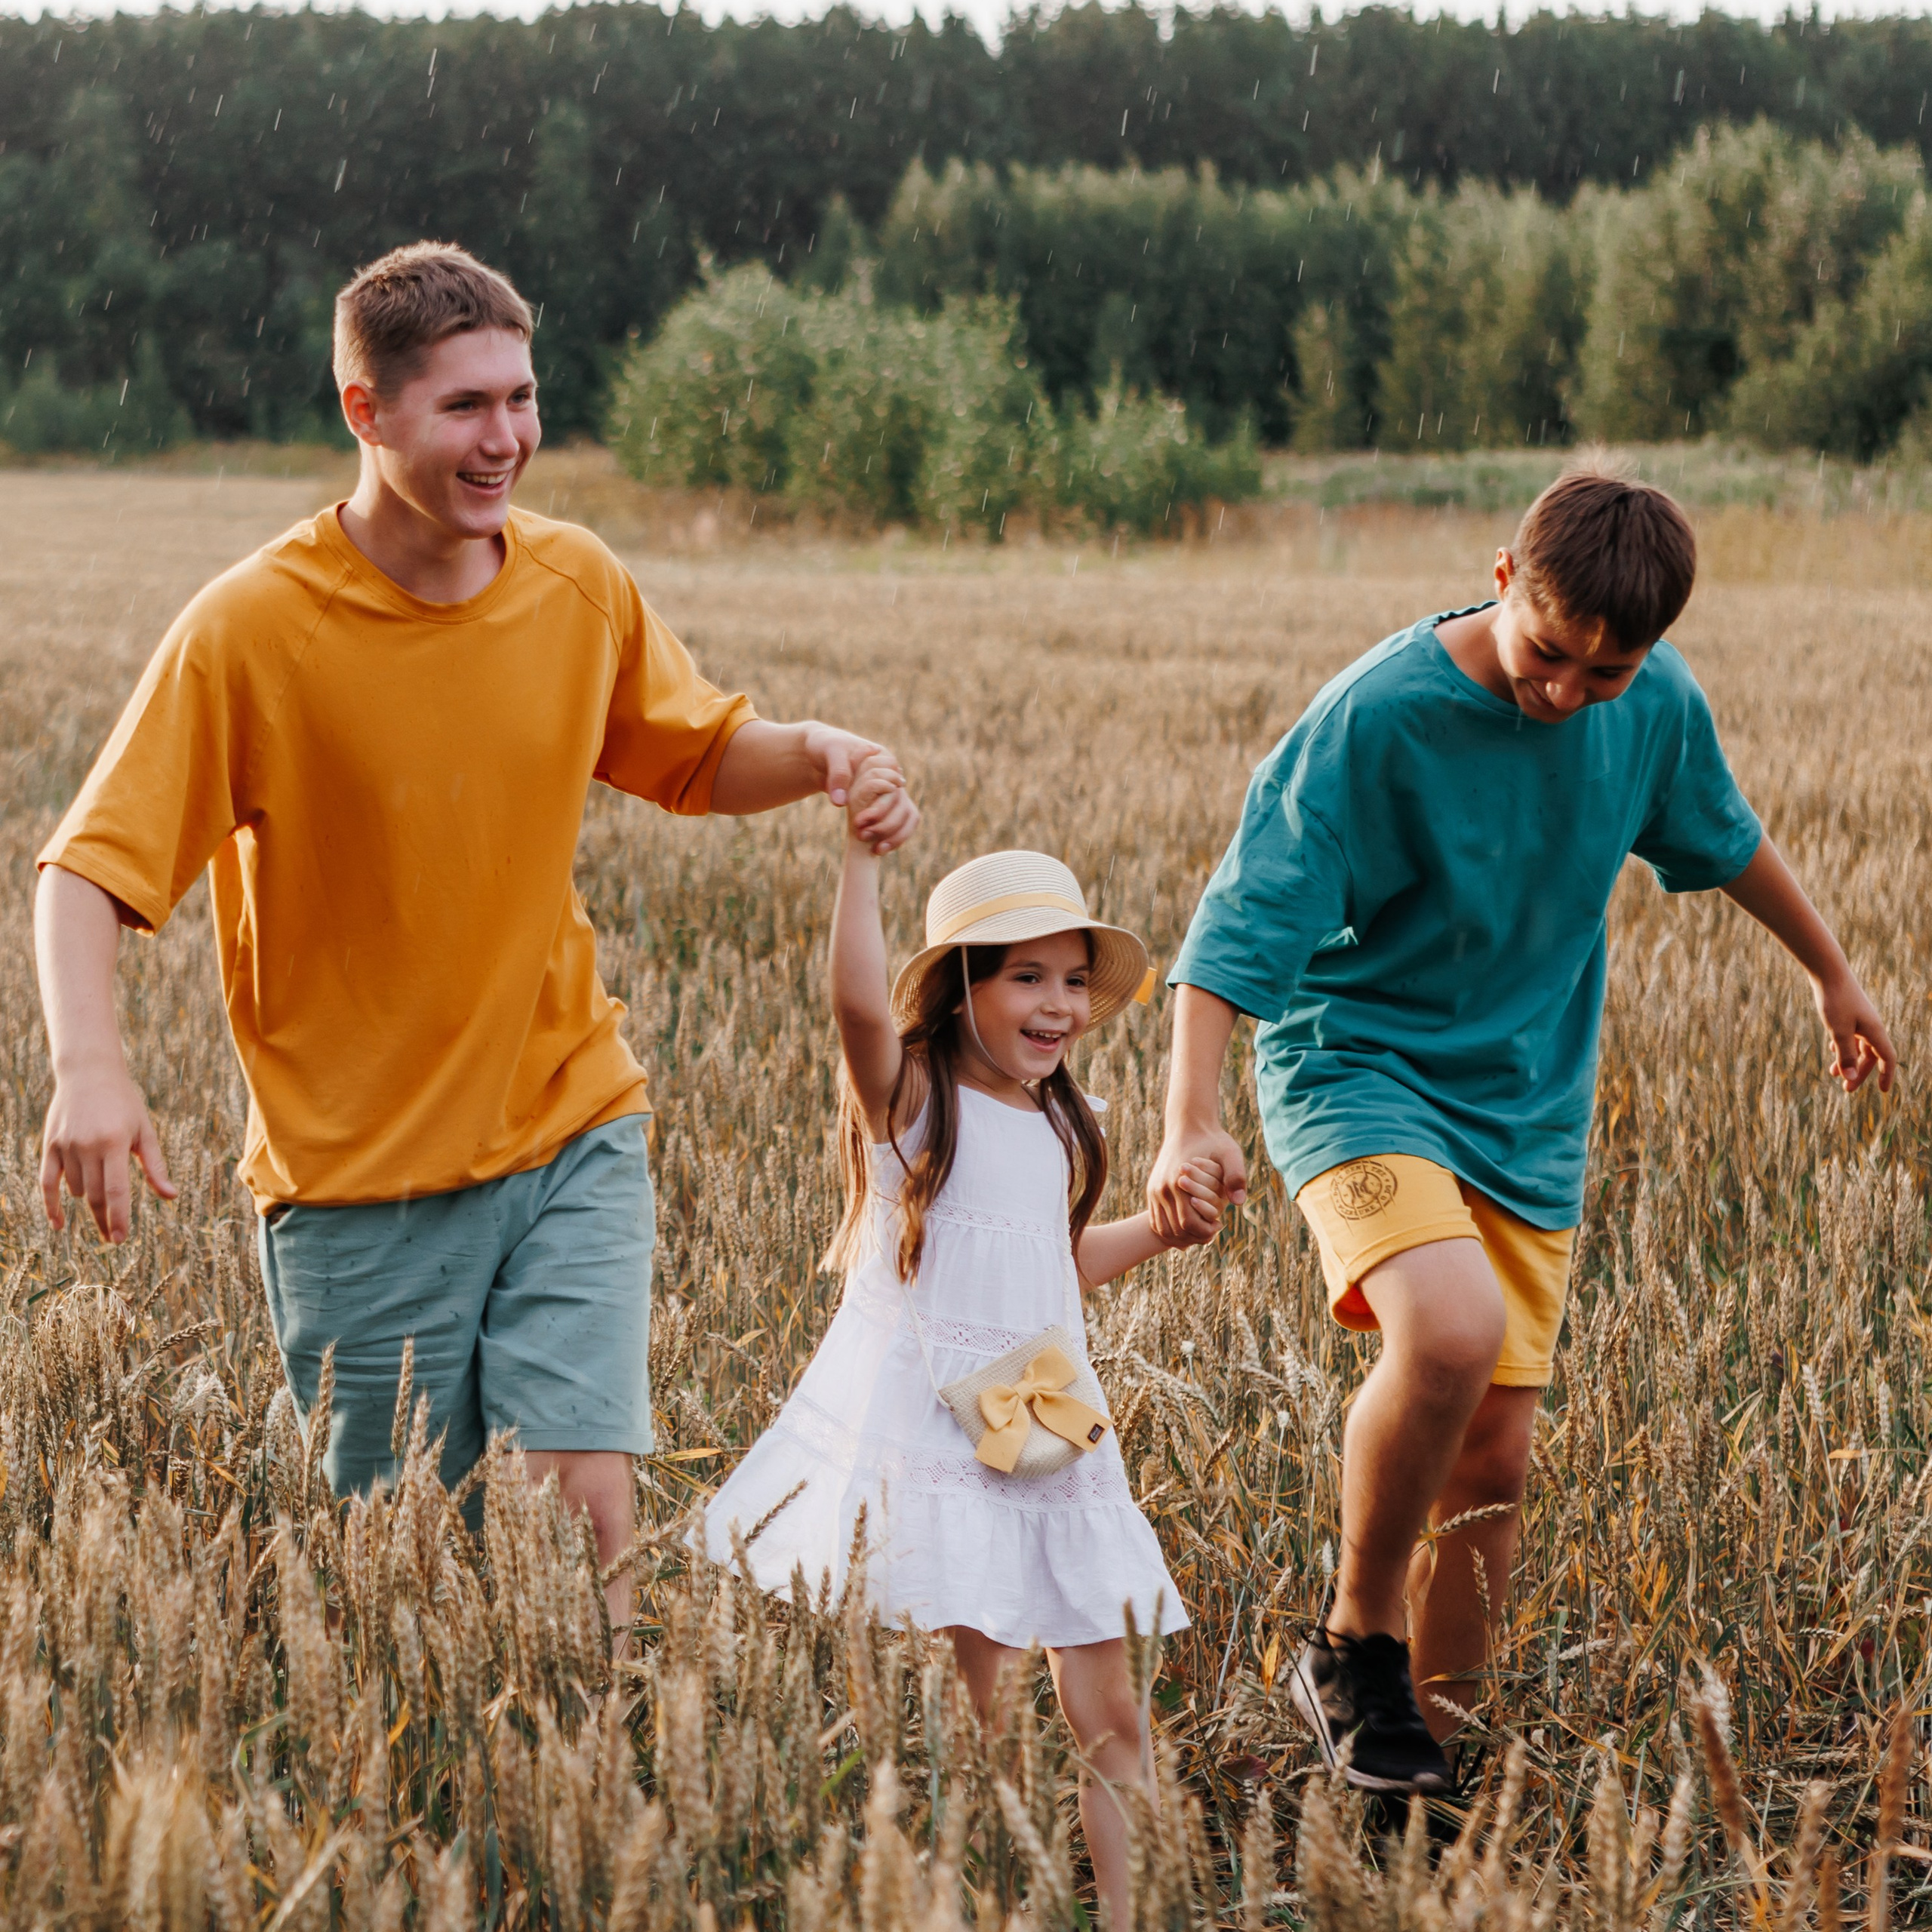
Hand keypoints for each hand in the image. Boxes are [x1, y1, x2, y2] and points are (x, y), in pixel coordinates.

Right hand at [40, 1061, 176, 1241]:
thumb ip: (155, 1166)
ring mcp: (66, 1146)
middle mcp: (88, 1146)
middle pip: (96, 1195)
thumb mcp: (145, 1131)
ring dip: (90, 1200)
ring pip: (77, 1189)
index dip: (119, 1217)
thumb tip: (171, 1196)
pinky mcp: (50, 1145)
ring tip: (102, 1202)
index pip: (117, 1190)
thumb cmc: (124, 1103)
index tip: (120, 1238)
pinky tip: (59, 1224)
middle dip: (105, 1219)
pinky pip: (47, 1182)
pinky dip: (51, 1205)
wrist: (89, 1073)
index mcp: (115, 1143)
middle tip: (112, 1238)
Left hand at [807, 725, 918, 853]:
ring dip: (894, 835)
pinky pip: (900, 824)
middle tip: (861, 836)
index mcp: (885, 760)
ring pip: (907, 817)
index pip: (894, 788)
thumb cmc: (826, 747)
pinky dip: (893, 837)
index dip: (880, 808)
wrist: (818, 753)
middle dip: (885, 825)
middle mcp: (892, 777)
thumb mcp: (830, 753)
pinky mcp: (883, 804)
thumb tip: (841, 802)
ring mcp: (891, 792)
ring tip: (875, 850)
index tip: (858, 822)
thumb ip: (838, 775)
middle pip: (903, 806)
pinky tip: (877, 850)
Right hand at [1148, 1125, 1247, 1241]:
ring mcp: (1154, 1190)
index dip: (1205, 1232)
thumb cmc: (1213, 1140)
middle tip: (1211, 1231)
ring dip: (1181, 1236)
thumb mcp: (1230, 1153)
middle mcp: (1162, 1189)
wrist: (1188, 1126)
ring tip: (1200, 1230)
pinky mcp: (1152, 1190)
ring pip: (1162, 1228)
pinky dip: (1170, 1228)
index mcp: (1178, 1183)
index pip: (1188, 1223)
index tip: (1219, 1226)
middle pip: (1175, 1229)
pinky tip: (1188, 1225)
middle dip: (1194, 1237)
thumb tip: (1238, 1202)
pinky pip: (1156, 1219)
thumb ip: (1236, 1176)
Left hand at [1813, 969, 1898, 1094]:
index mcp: (1874, 1031)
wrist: (1828, 971)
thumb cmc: (1834, 1000)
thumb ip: (1845, 1054)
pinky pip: (1850, 1035)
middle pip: (1870, 1055)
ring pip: (1857, 1045)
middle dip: (1859, 1073)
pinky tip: (1832, 1050)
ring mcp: (1860, 1018)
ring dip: (1848, 1060)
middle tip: (1846, 1089)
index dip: (1886, 1075)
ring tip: (1834, 1073)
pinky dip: (1843, 1045)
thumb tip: (1850, 1077)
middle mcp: (1870, 1025)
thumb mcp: (1838, 1031)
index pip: (1886, 1058)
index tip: (1883, 1091)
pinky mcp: (1848, 1012)